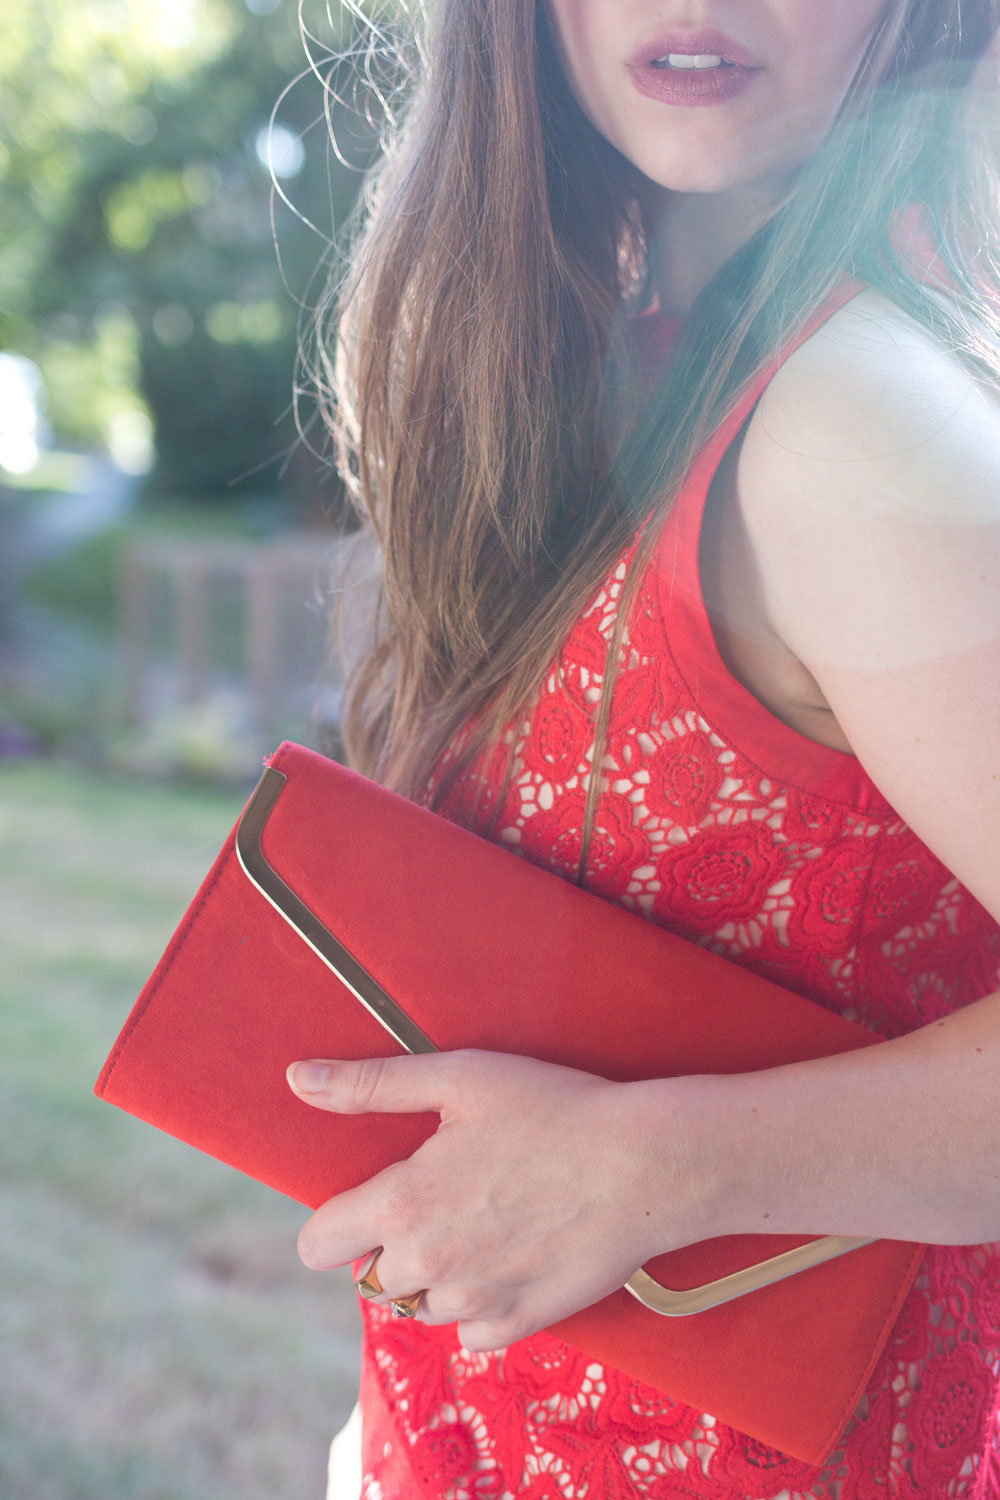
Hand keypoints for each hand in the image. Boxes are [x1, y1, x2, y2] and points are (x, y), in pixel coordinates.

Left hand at [286, 1049, 708, 1351]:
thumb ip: (370, 1085)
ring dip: (443, 1273)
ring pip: (425, 1303)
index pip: (317, 1244)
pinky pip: (474, 1330)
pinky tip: (518, 1253)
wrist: (644, 1165)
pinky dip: (485, 1301)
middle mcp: (428, 1266)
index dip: (337, 1220)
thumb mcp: (459, 1077)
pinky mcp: (519, 1325)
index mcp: (402, 1205)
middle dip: (400, 1241)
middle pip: (376, 1275)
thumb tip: (298, 1080)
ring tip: (492, 1220)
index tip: (372, 1199)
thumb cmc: (553, 1109)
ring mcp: (474, 1303)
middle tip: (455, 1195)